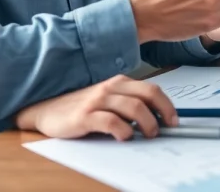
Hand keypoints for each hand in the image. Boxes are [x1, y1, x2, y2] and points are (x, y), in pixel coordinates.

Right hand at [15, 75, 177, 140]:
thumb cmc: (80, 107)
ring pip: (134, 107)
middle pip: (148, 94)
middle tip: (166, 128)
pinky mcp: (85, 116)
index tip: (174, 120)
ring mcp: (98, 100)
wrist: (45, 110)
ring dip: (147, 124)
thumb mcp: (107, 100)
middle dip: (163, 112)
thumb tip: (156, 119)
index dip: (167, 105)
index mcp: (119, 82)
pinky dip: (124, 131)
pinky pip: (112, 122)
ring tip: (148, 135)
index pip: (152, 89)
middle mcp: (110, 88)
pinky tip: (124, 137)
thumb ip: (128, 104)